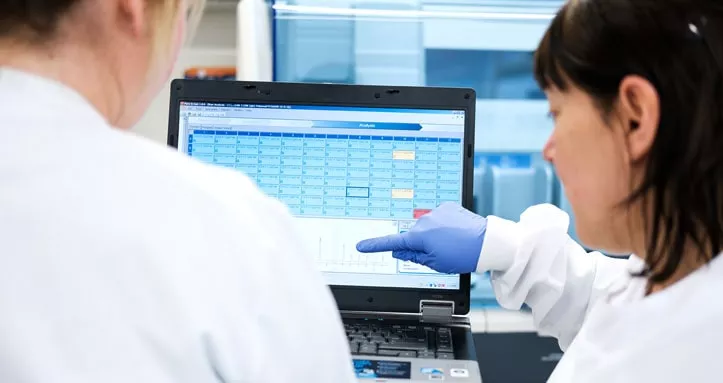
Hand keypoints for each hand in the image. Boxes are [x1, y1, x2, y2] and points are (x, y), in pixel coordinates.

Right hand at [356, 203, 486, 273]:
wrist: (487, 242)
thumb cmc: (462, 255)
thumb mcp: (435, 263)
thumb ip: (414, 256)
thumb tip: (400, 251)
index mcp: (420, 236)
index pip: (392, 242)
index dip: (375, 245)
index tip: (362, 246)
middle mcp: (425, 221)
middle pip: (413, 235)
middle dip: (420, 245)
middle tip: (439, 255)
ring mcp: (437, 212)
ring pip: (427, 227)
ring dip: (434, 235)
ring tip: (452, 244)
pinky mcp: (448, 207)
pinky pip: (439, 219)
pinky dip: (443, 227)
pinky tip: (455, 234)